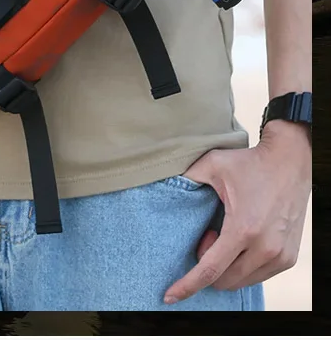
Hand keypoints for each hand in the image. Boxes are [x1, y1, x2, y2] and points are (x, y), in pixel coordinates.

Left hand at [163, 122, 310, 303]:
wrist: (289, 161)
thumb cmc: (250, 163)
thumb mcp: (213, 164)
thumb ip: (187, 179)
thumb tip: (166, 188)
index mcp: (243, 229)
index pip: (210, 270)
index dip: (187, 286)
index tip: (169, 296)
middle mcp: (264, 248)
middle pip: (224, 280)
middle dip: (208, 265)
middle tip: (208, 233)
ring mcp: (279, 256)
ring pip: (241, 281)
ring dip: (226, 267)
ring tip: (225, 234)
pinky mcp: (288, 258)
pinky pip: (258, 276)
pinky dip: (243, 267)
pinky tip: (240, 241)